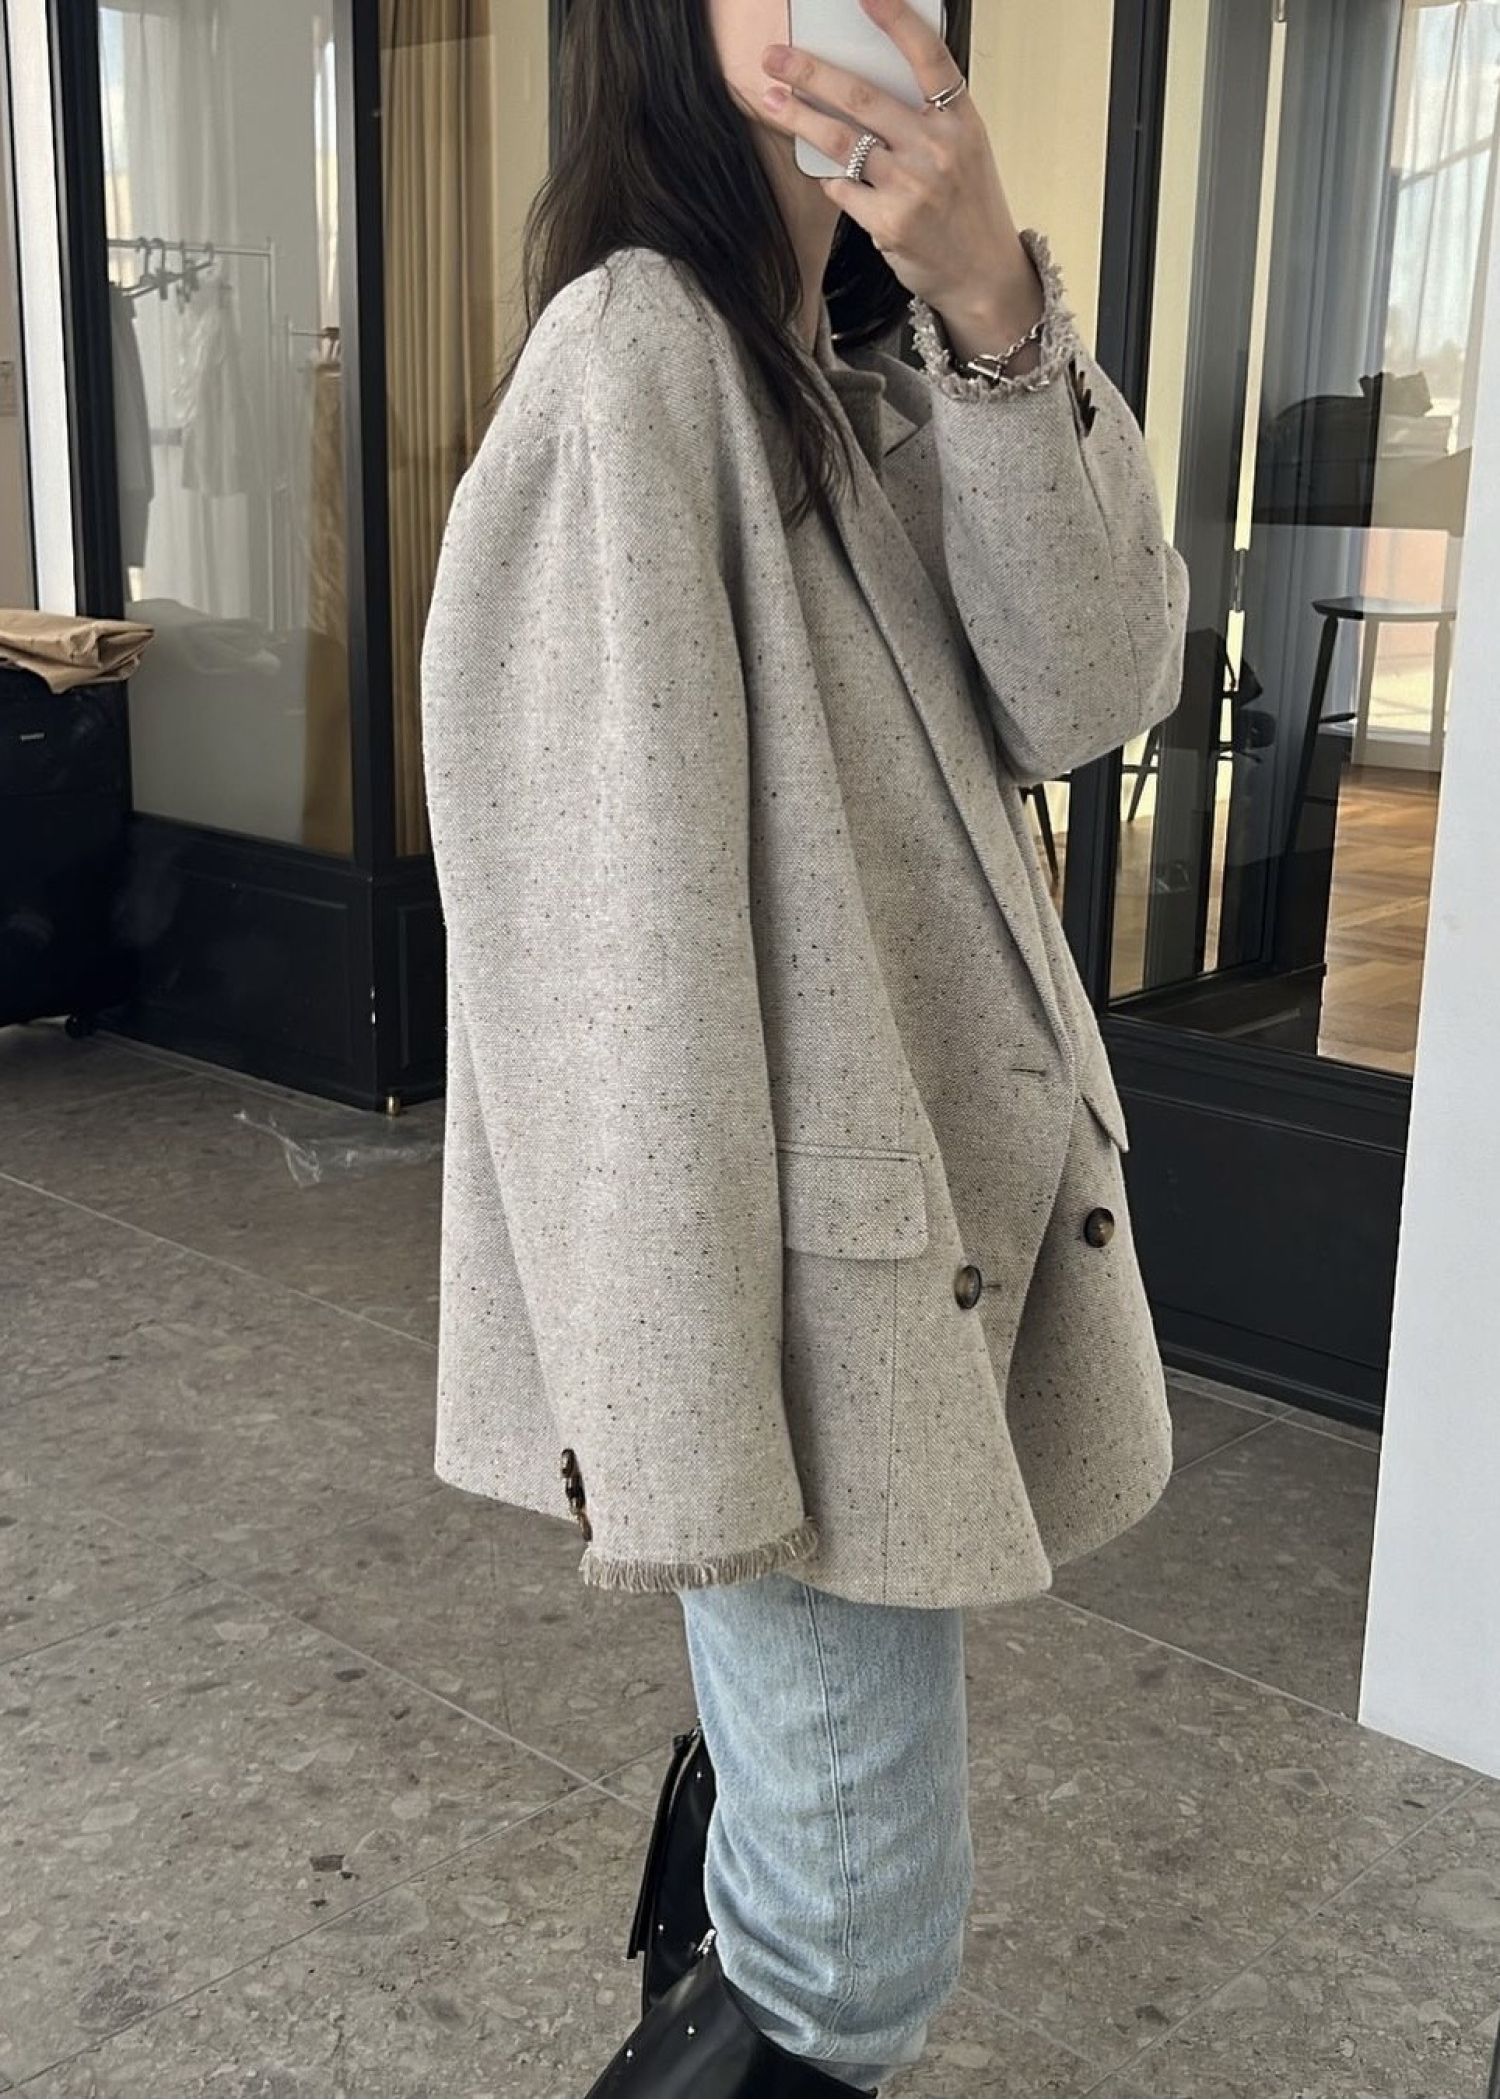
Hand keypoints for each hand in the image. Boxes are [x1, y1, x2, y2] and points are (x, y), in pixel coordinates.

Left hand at [758, 0, 1042, 357]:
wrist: (981, 273)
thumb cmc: (966, 205)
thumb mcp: (964, 148)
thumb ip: (924, 116)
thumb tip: (861, 86)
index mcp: (959, 120)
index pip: (929, 57)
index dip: (897, 20)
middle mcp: (937, 148)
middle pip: (863, 98)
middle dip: (811, 72)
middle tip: (776, 58)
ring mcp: (912, 187)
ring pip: (841, 141)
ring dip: (799, 117)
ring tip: (772, 100)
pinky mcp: (889, 223)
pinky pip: (841, 188)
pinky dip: (829, 178)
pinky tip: (825, 173)